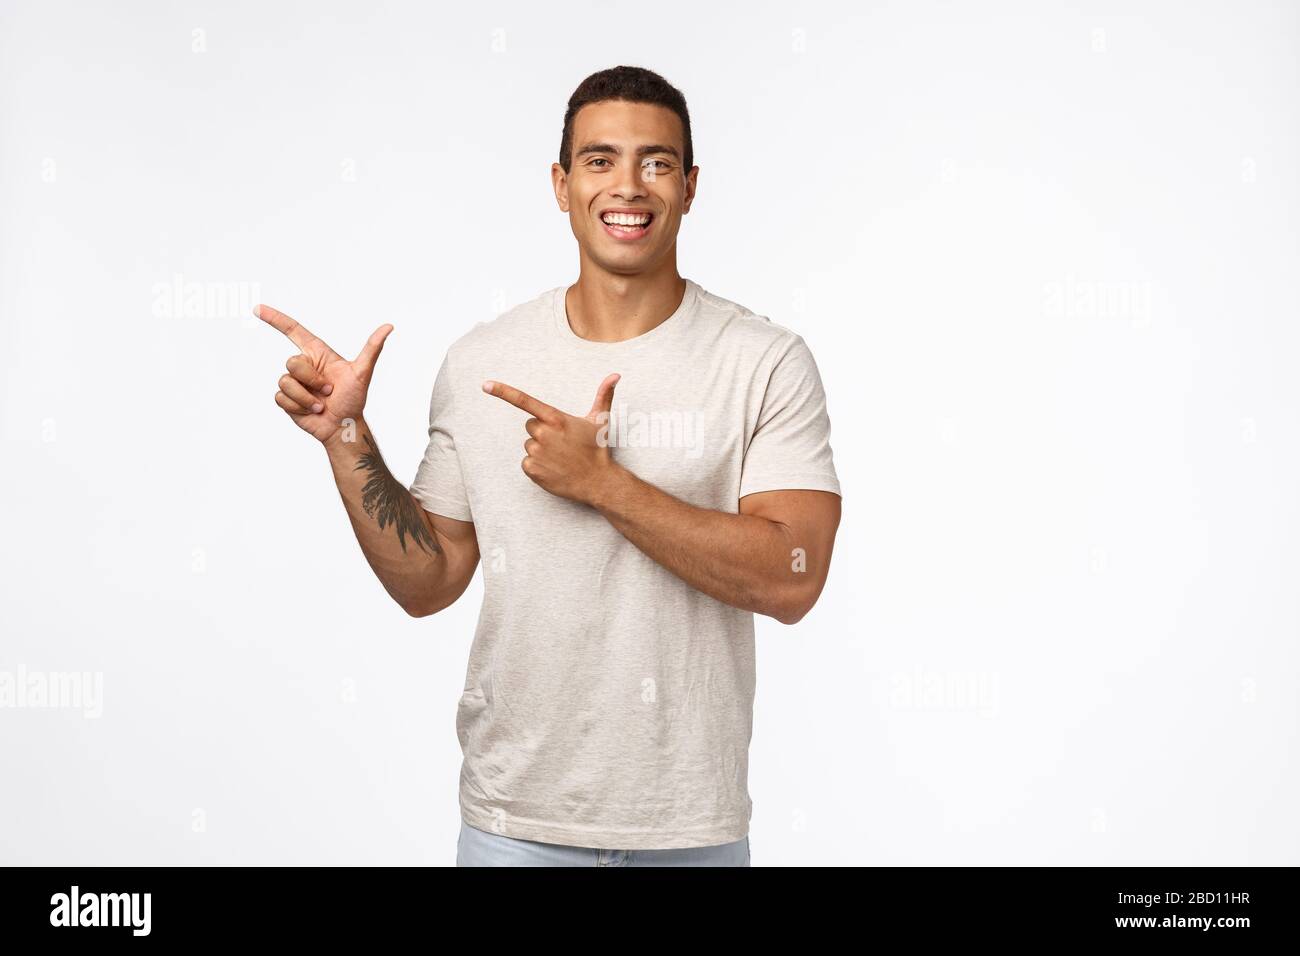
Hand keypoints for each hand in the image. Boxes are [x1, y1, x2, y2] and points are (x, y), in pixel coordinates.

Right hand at [256, 304, 392, 444]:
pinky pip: (281, 398)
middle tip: (329, 391)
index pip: (293, 331)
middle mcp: (304, 366)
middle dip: (312, 380)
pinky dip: (298, 406)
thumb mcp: (363, 373)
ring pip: (285, 382)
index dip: (275, 319)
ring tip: (321, 404)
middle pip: (292, 363)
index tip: (258, 309)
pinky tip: (310, 411)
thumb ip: (372, 349)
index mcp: (317, 354)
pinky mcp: (286, 399)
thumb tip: (388, 326)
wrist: (343, 426)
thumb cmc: (353, 399)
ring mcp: (294, 382)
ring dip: (306, 397)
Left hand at [484, 373, 621, 504]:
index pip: (524, 401)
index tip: (485, 385)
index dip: (503, 392)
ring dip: (541, 450)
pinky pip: (526, 463)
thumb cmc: (598, 449)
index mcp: (556, 419)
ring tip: (560, 457)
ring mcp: (536, 453)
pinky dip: (537, 466)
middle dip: (543, 432)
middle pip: (530, 426)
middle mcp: (543, 434)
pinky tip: (554, 468)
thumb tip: (616, 375)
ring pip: (529, 445)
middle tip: (562, 443)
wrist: (598, 482)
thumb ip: (604, 395)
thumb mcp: (601, 420)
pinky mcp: (532, 469)